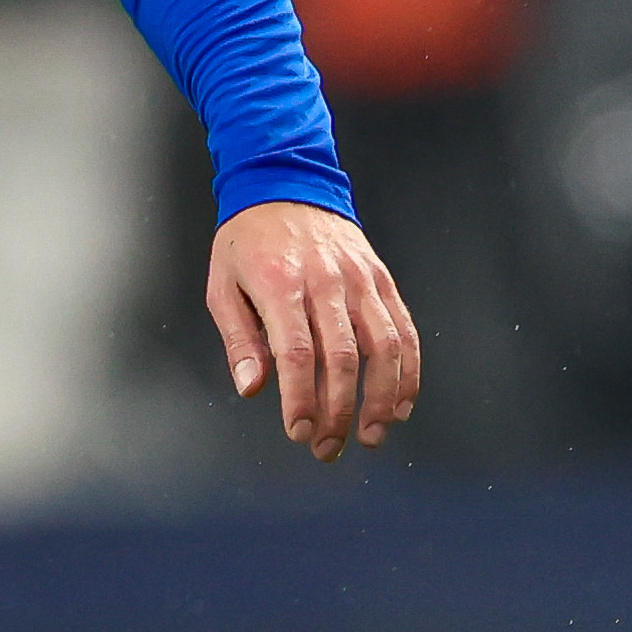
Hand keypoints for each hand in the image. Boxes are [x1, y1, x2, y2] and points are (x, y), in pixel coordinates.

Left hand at [205, 202, 419, 464]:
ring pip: (383, 346)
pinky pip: (403, 329)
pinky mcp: (381, 279)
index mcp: (280, 284)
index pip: (297, 353)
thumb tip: (253, 388)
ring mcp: (360, 279)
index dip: (301, 398)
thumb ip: (239, 339)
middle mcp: (327, 281)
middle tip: (327, 448)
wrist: (285, 184)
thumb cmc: (247, 242)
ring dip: (383, 398)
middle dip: (338, 412)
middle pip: (342, 357)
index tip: (299, 433)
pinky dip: (408, 370)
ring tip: (373, 435)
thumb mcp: (223, 285)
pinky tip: (402, 403)